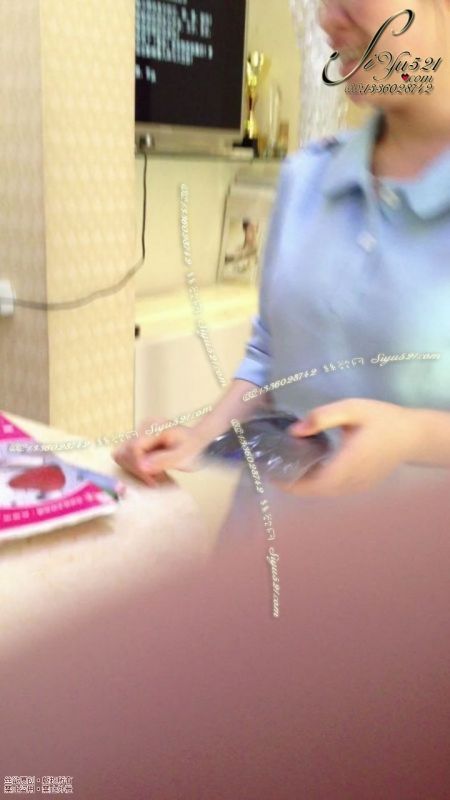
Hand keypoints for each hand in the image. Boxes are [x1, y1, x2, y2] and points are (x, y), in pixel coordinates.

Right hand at [112, 420, 207, 486]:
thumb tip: (141, 466)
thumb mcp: (182, 456)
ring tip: (151, 476)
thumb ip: (162, 460)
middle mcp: (143, 426)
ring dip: (134, 468)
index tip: (152, 479)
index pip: (134, 448)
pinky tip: (148, 471)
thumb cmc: (194, 448)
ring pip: (121, 454)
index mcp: (154, 426)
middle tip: (153, 480)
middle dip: (136, 468)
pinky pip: (125, 455)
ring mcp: (139, 432)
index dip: (139, 466)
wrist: (198, 442)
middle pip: (125, 451)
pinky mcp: (137, 440)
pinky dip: (134, 466)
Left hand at [276, 398, 417, 496]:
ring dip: (305, 485)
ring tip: (287, 467)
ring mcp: (357, 486)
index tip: (271, 474)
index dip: (290, 483)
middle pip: (315, 492)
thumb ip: (322, 417)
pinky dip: (318, 484)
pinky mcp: (361, 486)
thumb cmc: (382, 419)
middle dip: (292, 484)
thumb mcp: (352, 409)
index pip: (313, 483)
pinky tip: (309, 468)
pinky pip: (334, 489)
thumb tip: (294, 431)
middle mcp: (351, 481)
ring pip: (324, 493)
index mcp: (348, 464)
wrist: (412, 435)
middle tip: (273, 469)